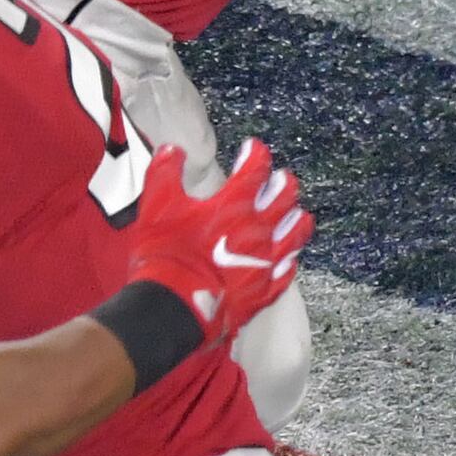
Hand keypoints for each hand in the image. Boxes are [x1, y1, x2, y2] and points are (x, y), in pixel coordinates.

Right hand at [123, 140, 309, 347]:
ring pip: (295, 234)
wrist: (174, 307)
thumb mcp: (156, 206)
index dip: (256, 155)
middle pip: (285, 198)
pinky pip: (286, 273)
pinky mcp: (263, 291)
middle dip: (284, 183)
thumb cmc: (165, 256)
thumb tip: (171, 150)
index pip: (255, 170)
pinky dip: (289, 261)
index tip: (254, 149)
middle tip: (281, 178)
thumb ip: (164, 173)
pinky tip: (289, 259)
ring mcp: (264, 262)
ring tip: (298, 214)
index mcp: (233, 206)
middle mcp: (257, 230)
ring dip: (297, 220)